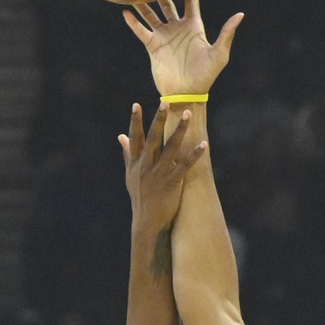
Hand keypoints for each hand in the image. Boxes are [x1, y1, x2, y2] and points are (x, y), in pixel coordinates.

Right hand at [121, 0, 242, 97]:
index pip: (191, 0)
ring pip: (152, 14)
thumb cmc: (206, 75)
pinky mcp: (153, 47)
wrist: (187, 94)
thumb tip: (240, 15)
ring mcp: (164, 36)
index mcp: (194, 26)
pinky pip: (141, 31)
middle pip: (168, 3)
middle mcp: (178, 28)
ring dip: (144, 2)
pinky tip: (125, 12)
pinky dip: (134, 23)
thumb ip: (226, 33)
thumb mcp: (219, 54)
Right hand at [121, 103, 204, 227]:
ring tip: (187, 114)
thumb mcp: (130, 174)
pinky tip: (204, 144)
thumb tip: (121, 136)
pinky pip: (185, 165)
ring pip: (170, 148)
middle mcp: (146, 166)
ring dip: (180, 130)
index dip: (135, 121)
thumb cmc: (139, 196)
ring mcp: (159, 174)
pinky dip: (194, 154)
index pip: (135, 138)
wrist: (146, 221)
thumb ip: (128, 153)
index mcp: (136, 162)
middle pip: (153, 138)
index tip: (136, 105)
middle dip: (159, 120)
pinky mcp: (172, 182)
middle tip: (165, 103)